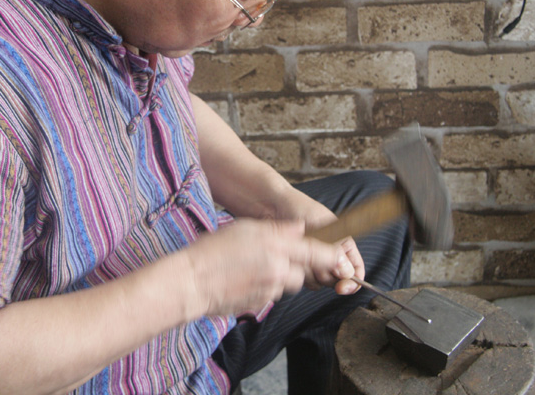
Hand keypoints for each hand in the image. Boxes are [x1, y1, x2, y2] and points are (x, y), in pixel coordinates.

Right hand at [182, 218, 349, 317]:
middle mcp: (279, 272)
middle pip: (301, 273)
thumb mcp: (247, 228)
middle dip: (292, 267)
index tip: (342, 259)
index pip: (318, 254)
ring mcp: (269, 292)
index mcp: (278, 249)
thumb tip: (299, 229)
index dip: (332, 257)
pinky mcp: (259, 306)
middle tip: (269, 256)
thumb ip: (279, 230)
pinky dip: (261, 288)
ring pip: (284, 284)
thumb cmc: (214, 251)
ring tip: (249, 267)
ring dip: (276, 277)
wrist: (191, 282)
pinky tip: (241, 280)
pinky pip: (269, 295)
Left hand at [263, 186, 364, 295]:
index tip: (342, 287)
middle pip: (337, 280)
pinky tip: (292, 256)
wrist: (273, 206)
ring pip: (319, 282)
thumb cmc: (300, 208)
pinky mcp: (299, 266)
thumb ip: (336, 251)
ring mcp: (315, 262)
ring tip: (301, 250)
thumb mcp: (323, 228)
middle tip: (315, 257)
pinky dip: (298, 271)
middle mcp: (331, 255)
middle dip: (326, 274)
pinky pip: (303, 280)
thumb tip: (347, 274)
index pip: (356, 271)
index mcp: (344, 244)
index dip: (352, 282)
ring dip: (310, 271)